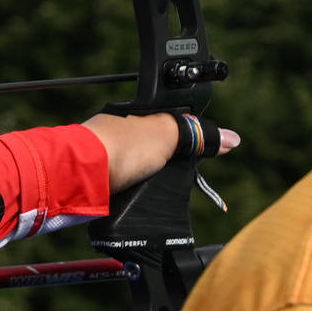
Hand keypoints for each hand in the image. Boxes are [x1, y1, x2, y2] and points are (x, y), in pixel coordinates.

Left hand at [85, 111, 238, 195]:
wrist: (80, 174)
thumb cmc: (119, 146)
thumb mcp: (168, 134)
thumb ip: (197, 135)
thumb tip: (231, 138)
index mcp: (135, 113)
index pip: (167, 123)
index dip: (185, 139)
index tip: (200, 154)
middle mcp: (117, 131)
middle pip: (151, 148)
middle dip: (165, 163)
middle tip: (172, 174)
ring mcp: (103, 155)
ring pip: (135, 168)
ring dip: (145, 180)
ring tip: (152, 188)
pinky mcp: (94, 179)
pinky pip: (120, 185)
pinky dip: (129, 192)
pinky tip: (134, 196)